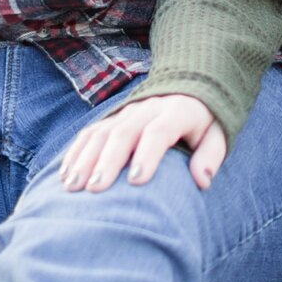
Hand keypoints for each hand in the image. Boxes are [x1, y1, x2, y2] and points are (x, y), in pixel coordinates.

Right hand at [60, 93, 225, 192]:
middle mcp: (147, 109)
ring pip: (101, 132)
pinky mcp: (111, 118)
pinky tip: (65, 176)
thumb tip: (203, 181)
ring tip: (73, 187)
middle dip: (108, 161)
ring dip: (85, 159)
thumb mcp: (216, 135)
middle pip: (124, 132)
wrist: (187, 91)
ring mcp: (126, 112)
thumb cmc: (202, 124)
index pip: (159, 131)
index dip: (147, 154)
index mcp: (176, 112)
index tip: (136, 181)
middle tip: (95, 190)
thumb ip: (211, 156)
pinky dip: (75, 154)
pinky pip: (89, 133)